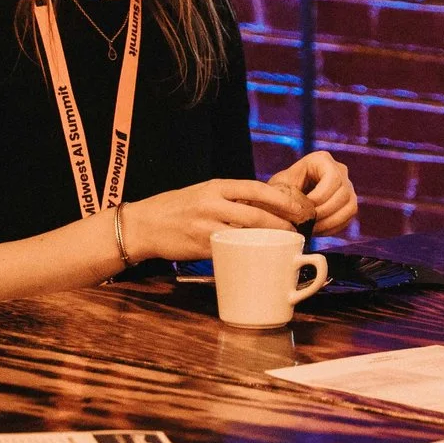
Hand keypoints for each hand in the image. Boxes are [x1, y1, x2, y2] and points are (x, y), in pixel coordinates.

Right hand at [122, 177, 309, 262]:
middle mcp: (213, 204)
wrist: (144, 224)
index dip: (281, 199)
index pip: (256, 189)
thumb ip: (230, 198)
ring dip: (270, 240)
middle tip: (298, 231)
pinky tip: (260, 255)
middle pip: (257, 214)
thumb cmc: (177, 208)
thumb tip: (264, 207)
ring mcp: (207, 226)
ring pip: (248, 233)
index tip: (299, 206)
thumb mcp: (204, 193)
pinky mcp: (202, 247)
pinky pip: (232, 250)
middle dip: (283, 224)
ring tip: (285, 244)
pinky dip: (248, 252)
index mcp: (216, 186)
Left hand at [268, 150, 357, 235]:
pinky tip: (318, 230)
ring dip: (330, 221)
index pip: (333, 178)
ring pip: (350, 207)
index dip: (320, 196)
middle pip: (344, 193)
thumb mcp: (280, 187)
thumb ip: (290, 193)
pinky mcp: (348, 203)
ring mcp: (347, 187)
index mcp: (322, 159)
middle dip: (325, 212)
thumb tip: (300, 208)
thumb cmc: (280, 190)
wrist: (284, 199)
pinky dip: (333, 227)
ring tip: (312, 228)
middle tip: (308, 223)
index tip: (305, 208)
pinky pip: (349, 217)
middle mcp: (339, 170)